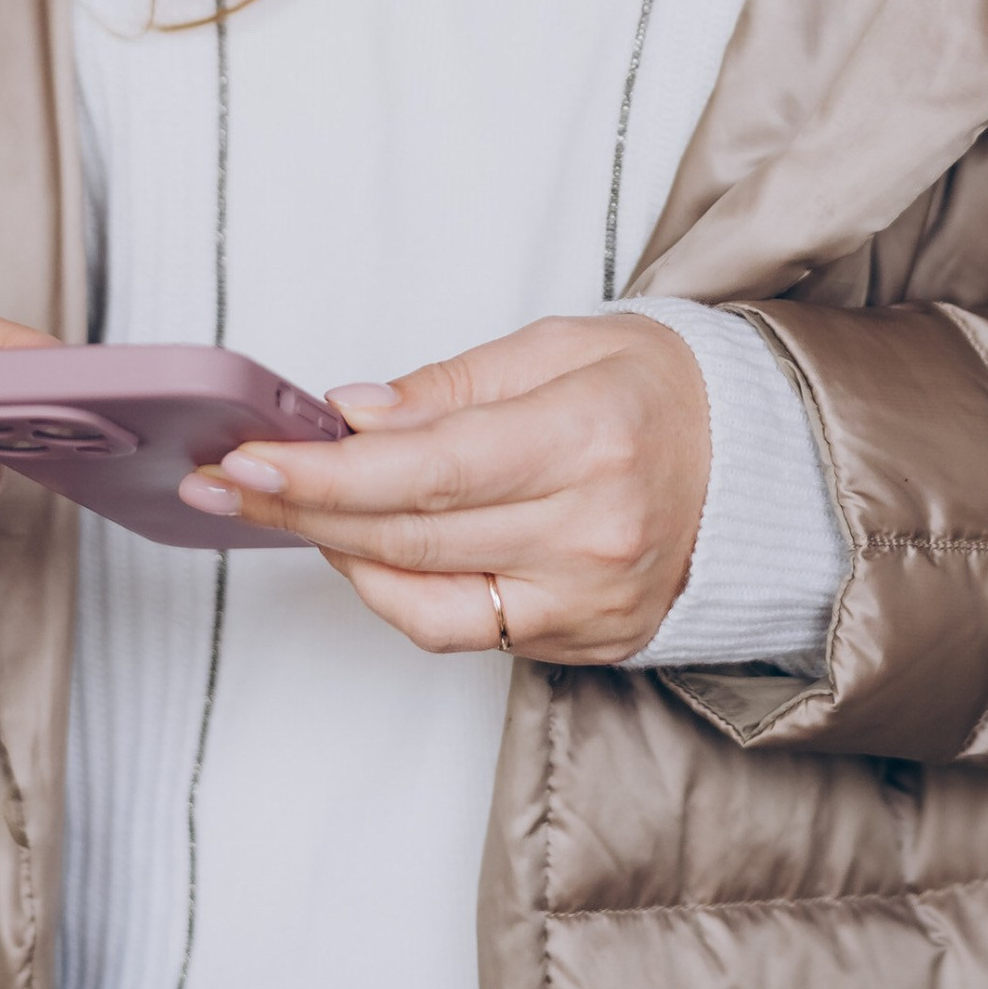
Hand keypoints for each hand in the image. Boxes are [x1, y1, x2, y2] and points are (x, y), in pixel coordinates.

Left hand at [179, 311, 709, 662]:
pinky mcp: (580, 643)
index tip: (249, 456)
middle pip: (410, 533)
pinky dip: (394, 591)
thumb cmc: (662, 391)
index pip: (427, 467)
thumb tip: (352, 416)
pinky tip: (358, 549)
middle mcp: (592, 530)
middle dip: (300, 507)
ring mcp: (588, 600)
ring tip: (281, 505)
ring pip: (422, 594)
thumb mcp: (564, 345)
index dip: (324, 471)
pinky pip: (459, 630)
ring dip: (333, 551)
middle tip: (224, 480)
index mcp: (593, 435)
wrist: (762, 469)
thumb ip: (453, 385)